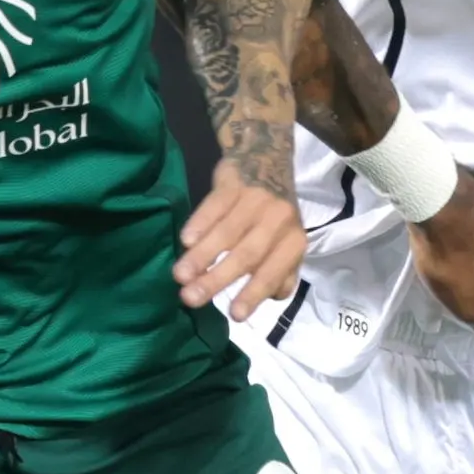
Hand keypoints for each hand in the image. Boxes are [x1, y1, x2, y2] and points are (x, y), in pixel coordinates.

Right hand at [177, 159, 306, 320]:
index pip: (273, 272)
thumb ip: (281, 272)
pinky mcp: (234, 182)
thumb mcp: (287, 242)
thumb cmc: (273, 215)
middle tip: (191, 298)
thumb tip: (270, 297)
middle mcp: (278, 220)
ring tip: (179, 276)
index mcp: (294, 241)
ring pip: (226, 232)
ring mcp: (256, 199)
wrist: (266, 158)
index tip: (234, 315)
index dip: (253, 293)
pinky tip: (185, 241)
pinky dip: (200, 223)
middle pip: (246, 255)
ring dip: (201, 256)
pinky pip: (214, 206)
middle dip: (217, 278)